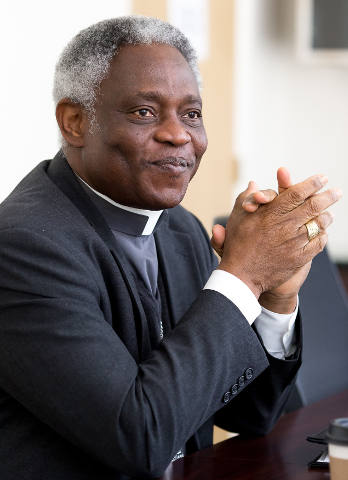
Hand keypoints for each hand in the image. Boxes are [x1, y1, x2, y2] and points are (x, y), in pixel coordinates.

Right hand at [212, 171, 340, 299]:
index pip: (296, 193)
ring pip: (318, 224)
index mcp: (271, 213)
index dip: (312, 183)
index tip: (322, 178)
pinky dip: (322, 236)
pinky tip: (322, 233)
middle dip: (328, 196)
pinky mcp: (299, 258)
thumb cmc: (237, 244)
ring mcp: (294, 243)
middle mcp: (285, 226)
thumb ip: (247, 198)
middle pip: (313, 206)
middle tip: (337, 192)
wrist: (241, 275)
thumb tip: (254, 183)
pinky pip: (318, 243)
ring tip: (330, 213)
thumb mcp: (237, 216)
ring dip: (326, 217)